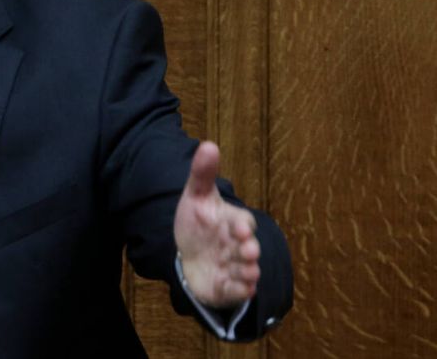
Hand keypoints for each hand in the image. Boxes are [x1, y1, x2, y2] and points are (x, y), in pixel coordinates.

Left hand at [173, 141, 259, 307]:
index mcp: (233, 222)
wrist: (188, 253)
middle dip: (249, 249)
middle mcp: (238, 245)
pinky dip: (239, 290)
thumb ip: (202, 174)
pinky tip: (239, 289)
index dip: (243, 225)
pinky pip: (238, 291)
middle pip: (249, 248)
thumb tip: (208, 144)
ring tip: (247, 271)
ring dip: (247, 271)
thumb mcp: (196, 196)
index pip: (244, 222)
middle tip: (247, 250)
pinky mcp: (228, 286)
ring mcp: (234, 267)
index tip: (238, 227)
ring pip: (247, 271)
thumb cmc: (197, 223)